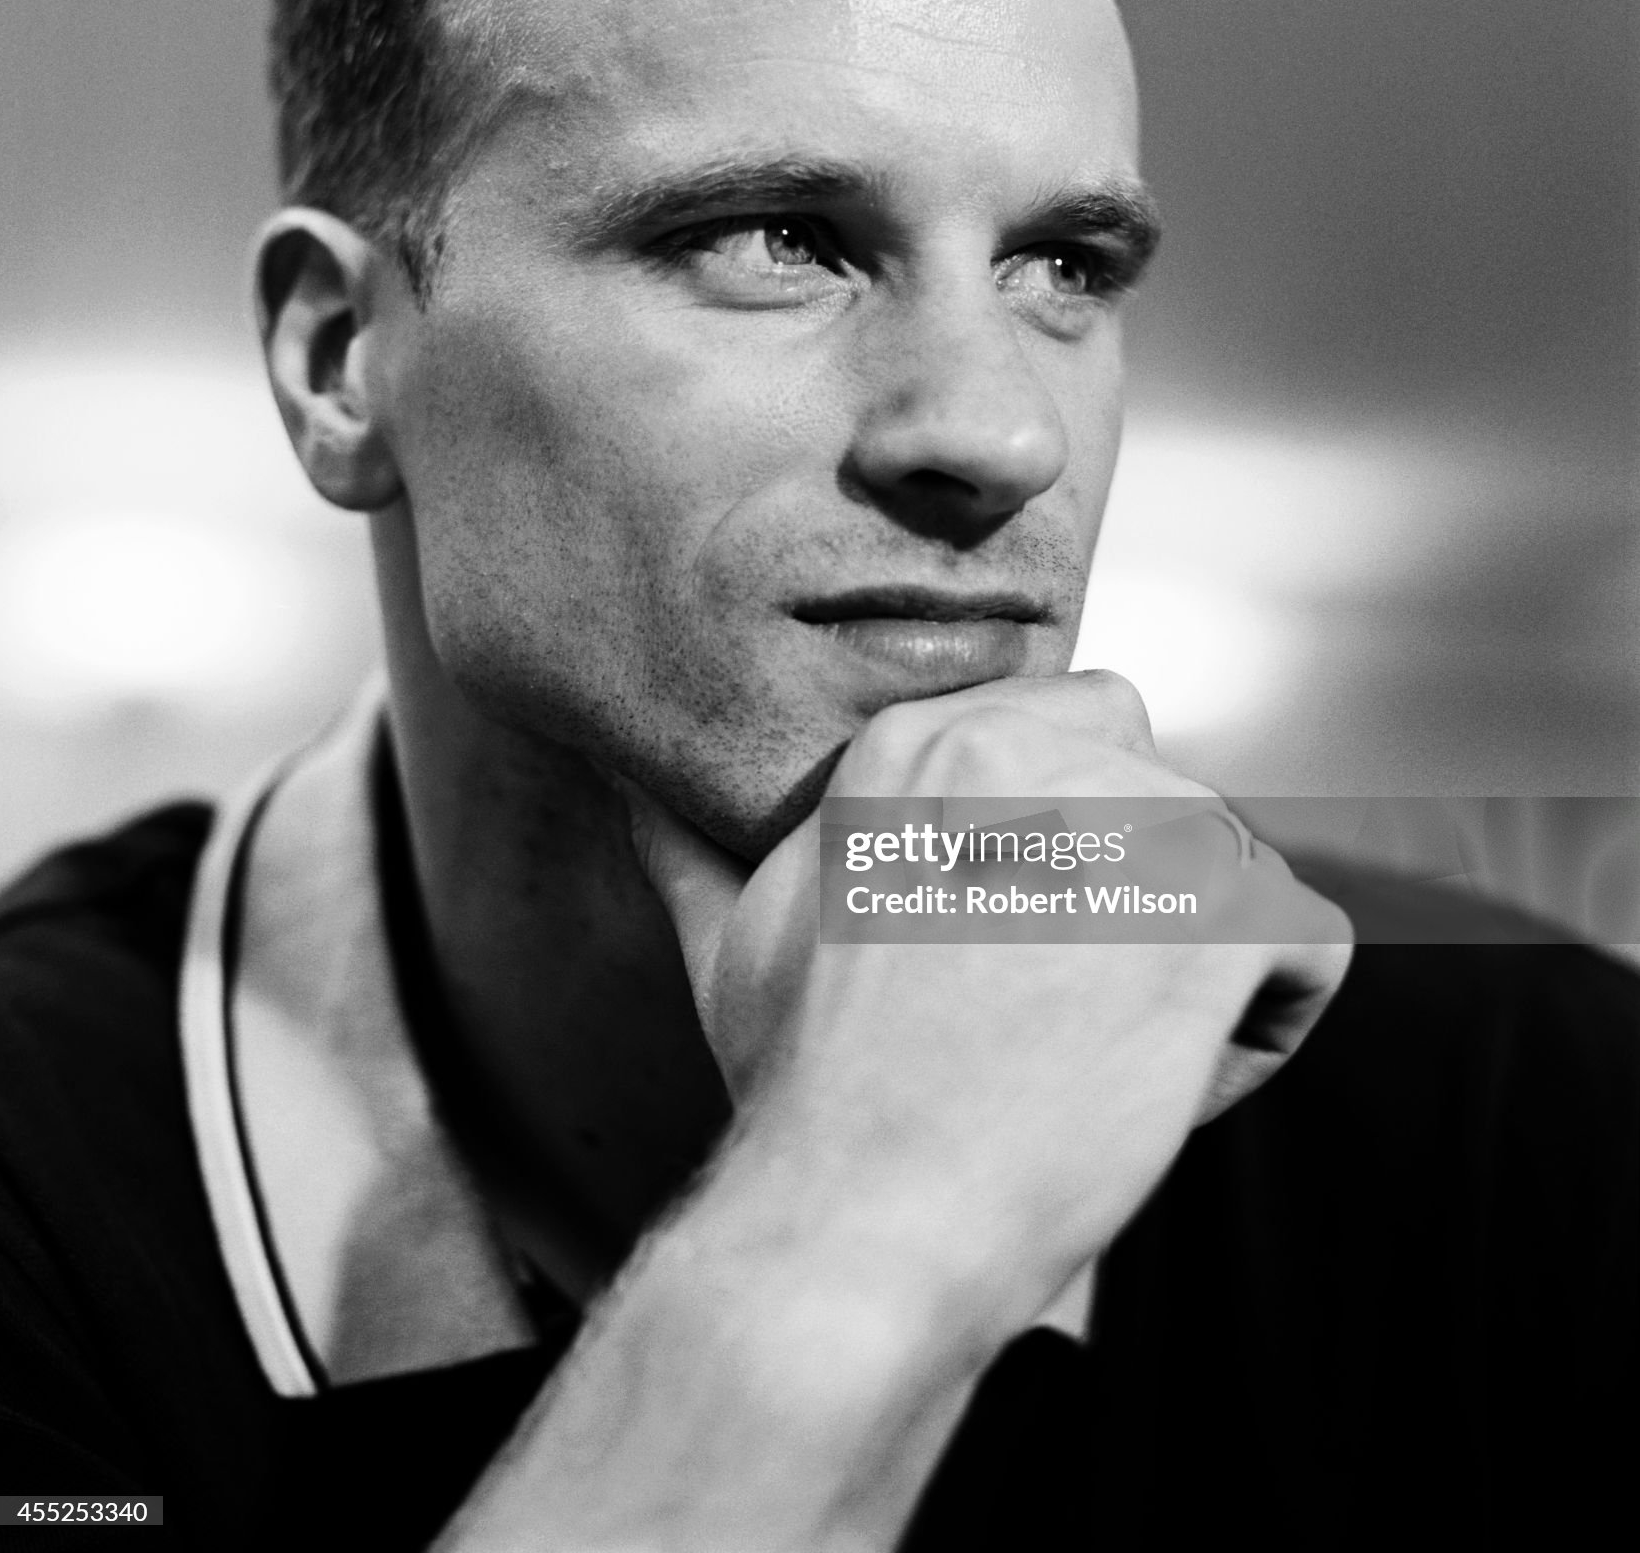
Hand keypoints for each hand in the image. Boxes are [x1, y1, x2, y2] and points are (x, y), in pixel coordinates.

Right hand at [627, 671, 1352, 1328]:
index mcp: (927, 739)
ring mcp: (1134, 826)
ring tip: (1092, 1054)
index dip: (1067, 842)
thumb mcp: (732, 939)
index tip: (1016, 935)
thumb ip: (695, 841)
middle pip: (1166, 796)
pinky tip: (1168, 1079)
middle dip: (1140, 893)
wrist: (864, 1217)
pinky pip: (1309, 948)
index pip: (1076, 724)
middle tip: (1054, 1004)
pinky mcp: (1219, 916)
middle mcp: (1034, 749)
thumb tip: (632, 786)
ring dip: (1193, 968)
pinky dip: (1264, 1026)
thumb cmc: (806, 1091)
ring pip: (1236, 875)